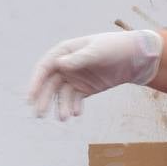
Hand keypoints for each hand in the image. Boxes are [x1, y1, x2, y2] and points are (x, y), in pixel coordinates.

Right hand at [27, 30, 162, 120]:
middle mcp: (67, 65)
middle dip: (44, 99)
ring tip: (65, 118)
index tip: (31, 97)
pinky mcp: (85, 89)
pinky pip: (75, 100)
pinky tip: (77, 113)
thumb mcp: (97, 51)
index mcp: (65, 51)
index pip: (45, 67)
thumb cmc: (115, 48)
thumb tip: (59, 64)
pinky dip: (74, 107)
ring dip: (61, 106)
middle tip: (39, 115)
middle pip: (50, 84)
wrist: (135, 57)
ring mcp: (76, 77)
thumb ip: (79, 58)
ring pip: (62, 95)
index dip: (36, 82)